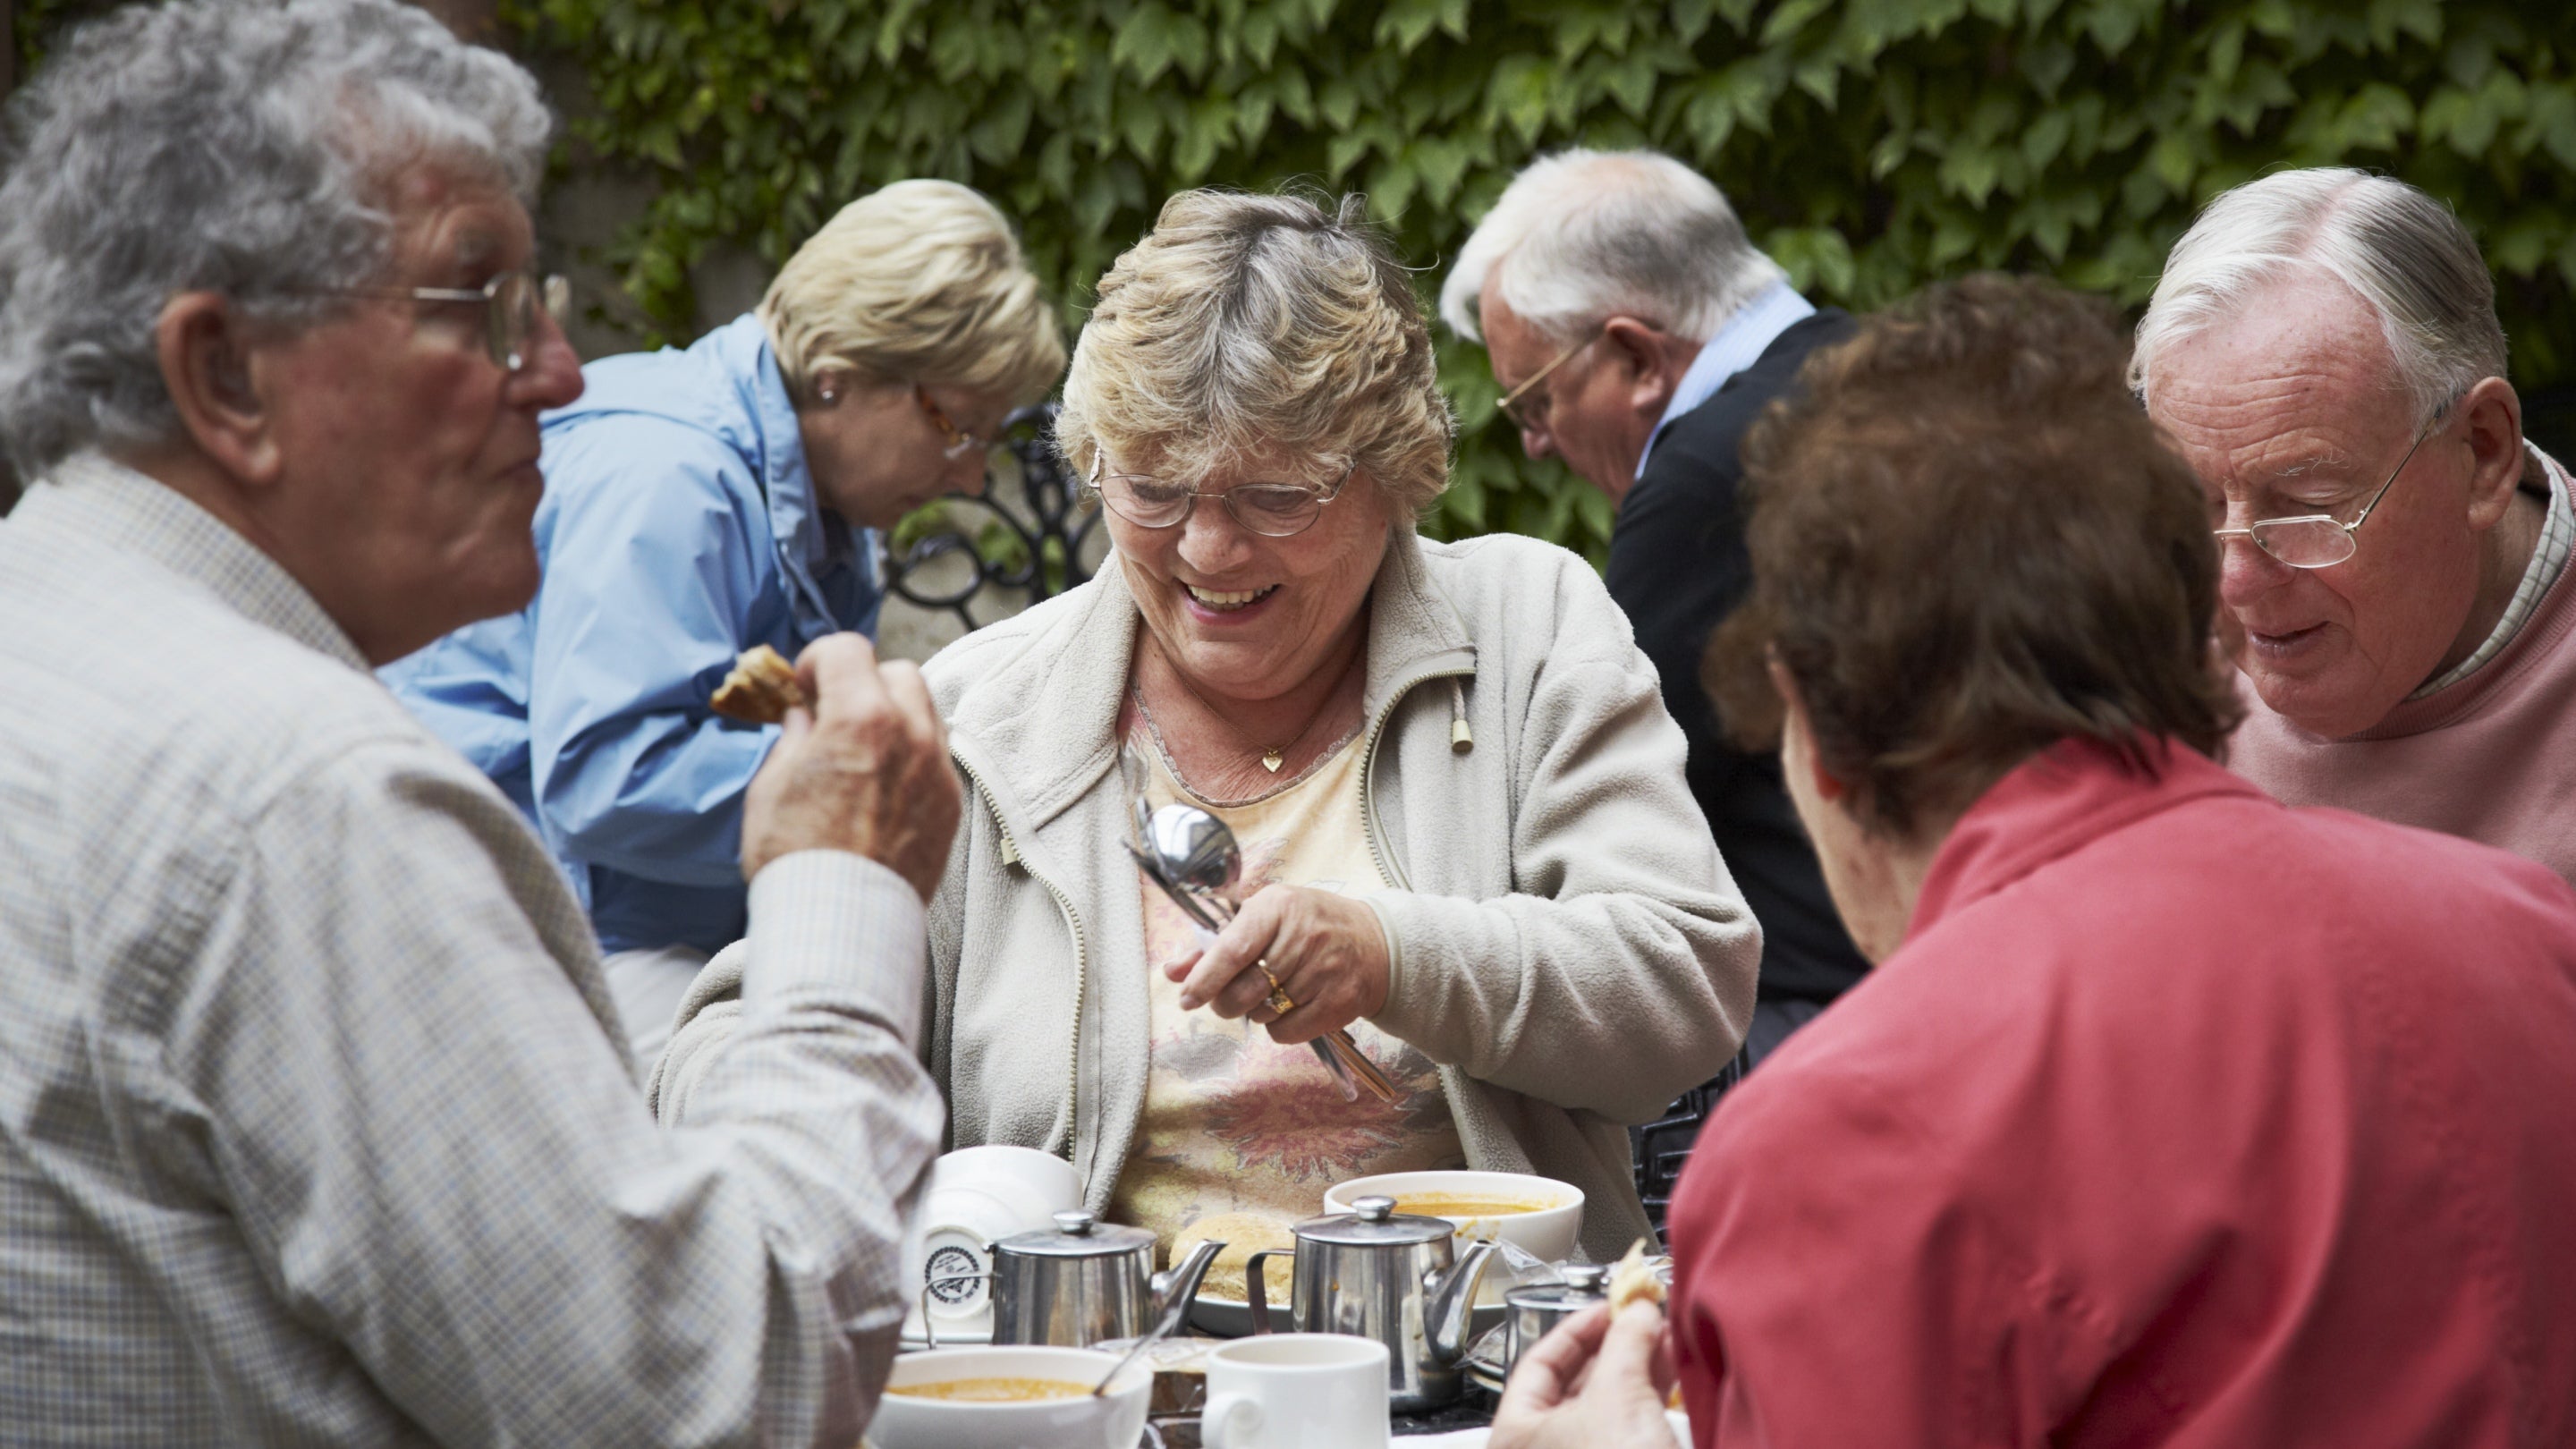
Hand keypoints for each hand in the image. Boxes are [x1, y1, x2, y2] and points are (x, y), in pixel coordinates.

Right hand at [740, 633, 960, 900]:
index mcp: (861, 716)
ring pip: (926, 712)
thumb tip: (805, 717)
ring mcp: (939, 769)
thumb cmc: (795, 858)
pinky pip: (937, 757)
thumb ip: (793, 738)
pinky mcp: (951, 804)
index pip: (848, 649)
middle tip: (835, 716)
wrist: (839, 928)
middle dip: (864, 683)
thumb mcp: (771, 786)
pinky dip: (913, 756)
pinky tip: (883, 787)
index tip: (804, 686)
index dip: (818, 661)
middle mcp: (912, 733)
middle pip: (898, 672)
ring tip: (862, 751)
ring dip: (895, 716)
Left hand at [1167, 884, 1389, 1044]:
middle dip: (1225, 1002)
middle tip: (1230, 997)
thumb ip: (1215, 945)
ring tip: (1273, 991)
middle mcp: (1303, 937)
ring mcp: (1323, 972)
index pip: (1232, 949)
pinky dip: (1278, 1027)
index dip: (1204, 978)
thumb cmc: (1308, 926)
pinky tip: (1292, 1005)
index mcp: (1277, 907)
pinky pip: (1285, 1033)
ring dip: (1256, 1012)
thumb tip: (1173, 971)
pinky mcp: (1338, 1003)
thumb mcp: (1264, 919)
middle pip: (1243, 990)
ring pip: (1262, 1015)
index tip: (1187, 998)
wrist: (1376, 944)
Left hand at [1490, 1302, 1677, 1448]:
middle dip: (1616, 1347)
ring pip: (1608, 1406)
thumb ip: (1625, 1343)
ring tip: (1667, 1339)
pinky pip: (1631, 1427)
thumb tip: (1637, 1312)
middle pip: (1576, 1383)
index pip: (1538, 1362)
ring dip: (1639, 1370)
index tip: (1611, 1305)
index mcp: (1516, 1434)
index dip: (1577, 1327)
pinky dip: (1650, 1399)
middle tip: (1645, 1319)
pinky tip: (1674, 1378)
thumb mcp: (1618, 1396)